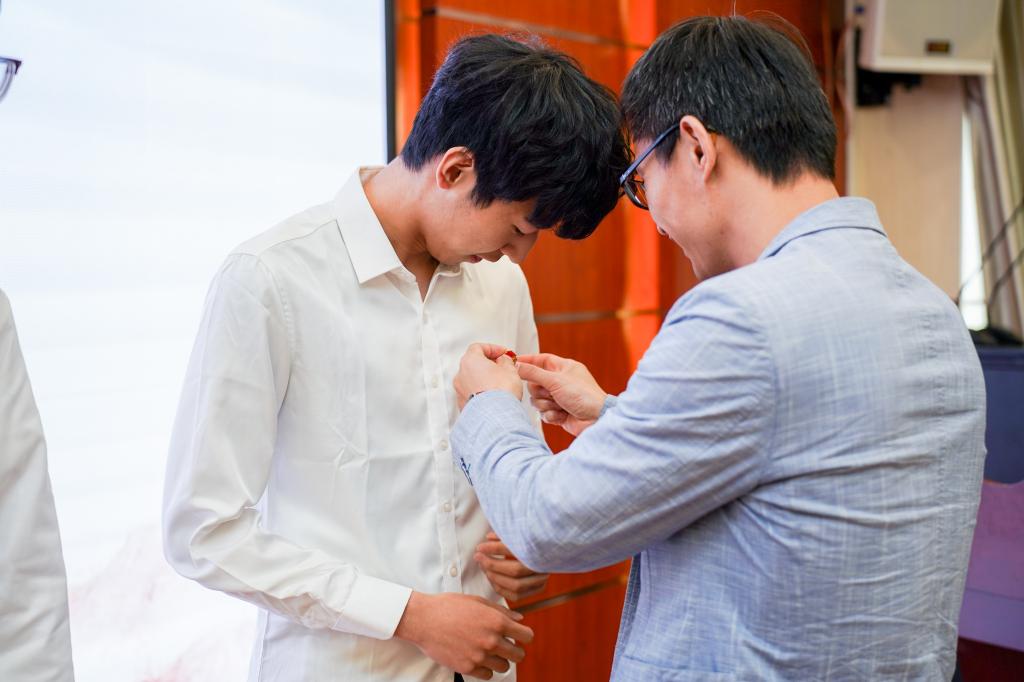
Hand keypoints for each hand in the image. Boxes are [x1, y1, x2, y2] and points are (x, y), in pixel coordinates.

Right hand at [394, 591, 533, 678]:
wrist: (424, 619)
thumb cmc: (449, 607)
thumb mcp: (478, 601)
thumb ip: (502, 611)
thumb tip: (519, 618)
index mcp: (497, 622)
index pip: (527, 636)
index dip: (524, 635)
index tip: (519, 636)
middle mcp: (491, 640)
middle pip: (518, 655)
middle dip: (514, 650)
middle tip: (505, 646)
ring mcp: (480, 656)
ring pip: (504, 667)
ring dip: (499, 660)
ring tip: (488, 651)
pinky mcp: (468, 668)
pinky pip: (487, 676)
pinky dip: (485, 669)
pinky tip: (477, 658)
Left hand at [454, 343, 522, 409]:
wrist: (495, 417)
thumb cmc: (501, 392)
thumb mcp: (510, 369)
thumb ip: (505, 360)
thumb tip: (503, 360)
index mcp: (470, 361)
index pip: (478, 347)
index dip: (492, 348)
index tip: (503, 353)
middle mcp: (460, 375)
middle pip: (474, 364)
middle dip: (488, 365)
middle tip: (503, 368)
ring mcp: (459, 391)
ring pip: (472, 380)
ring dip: (484, 380)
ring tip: (500, 385)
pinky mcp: (463, 405)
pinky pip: (472, 394)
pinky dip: (481, 393)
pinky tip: (494, 398)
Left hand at [476, 532, 548, 601]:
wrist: (550, 547)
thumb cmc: (531, 537)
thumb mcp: (519, 533)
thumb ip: (504, 535)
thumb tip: (488, 538)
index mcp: (540, 548)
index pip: (515, 549)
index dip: (494, 549)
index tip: (480, 547)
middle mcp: (543, 565)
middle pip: (515, 570)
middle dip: (492, 565)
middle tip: (478, 557)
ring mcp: (542, 579)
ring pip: (516, 586)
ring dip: (495, 578)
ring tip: (484, 567)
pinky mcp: (538, 589)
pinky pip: (516, 596)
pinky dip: (501, 588)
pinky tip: (491, 578)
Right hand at [516, 353, 606, 435]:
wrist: (596, 420)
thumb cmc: (583, 396)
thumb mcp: (555, 380)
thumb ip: (533, 373)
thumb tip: (516, 365)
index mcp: (564, 368)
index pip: (542, 360)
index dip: (528, 361)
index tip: (514, 362)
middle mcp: (561, 382)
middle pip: (535, 383)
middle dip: (540, 391)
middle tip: (550, 393)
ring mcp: (559, 398)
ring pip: (537, 399)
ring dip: (546, 404)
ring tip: (559, 405)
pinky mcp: (559, 412)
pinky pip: (543, 413)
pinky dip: (551, 415)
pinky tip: (562, 415)